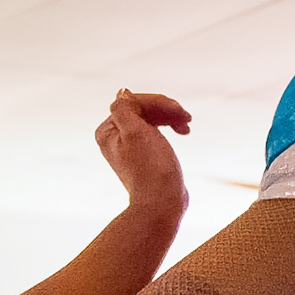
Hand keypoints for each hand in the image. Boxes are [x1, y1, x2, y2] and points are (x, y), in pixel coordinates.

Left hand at [95, 92, 191, 219]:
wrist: (162, 202)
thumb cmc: (150, 168)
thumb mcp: (134, 132)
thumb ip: (125, 108)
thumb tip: (123, 92)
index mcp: (108, 131)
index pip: (134, 102)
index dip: (158, 103)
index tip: (179, 111)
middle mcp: (115, 137)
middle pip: (142, 109)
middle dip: (166, 110)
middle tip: (186, 118)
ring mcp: (130, 146)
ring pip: (152, 118)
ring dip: (171, 117)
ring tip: (186, 126)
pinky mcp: (145, 154)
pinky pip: (156, 131)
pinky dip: (169, 128)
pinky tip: (183, 132)